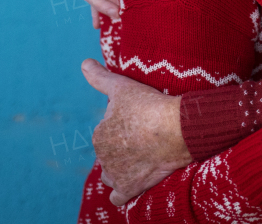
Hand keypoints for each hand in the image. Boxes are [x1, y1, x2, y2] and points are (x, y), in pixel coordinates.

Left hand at [82, 58, 190, 205]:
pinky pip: (118, 197)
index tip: (139, 122)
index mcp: (99, 135)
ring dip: (120, 169)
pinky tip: (132, 182)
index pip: (107, 133)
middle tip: (145, 138)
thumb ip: (100, 78)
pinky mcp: (130, 189)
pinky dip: (123, 191)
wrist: (177, 128)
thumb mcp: (122, 86)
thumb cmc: (149, 105)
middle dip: (122, 148)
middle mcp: (103, 157)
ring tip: (141, 158)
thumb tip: (84, 63)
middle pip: (110, 154)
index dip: (123, 127)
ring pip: (111, 174)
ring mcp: (116, 175)